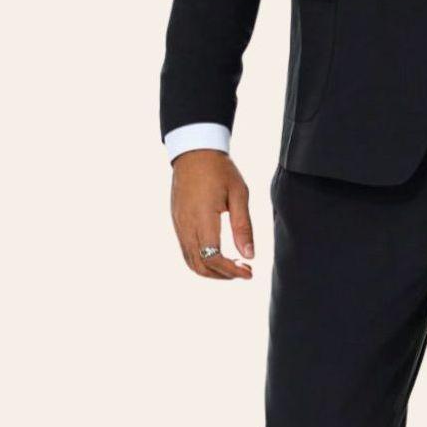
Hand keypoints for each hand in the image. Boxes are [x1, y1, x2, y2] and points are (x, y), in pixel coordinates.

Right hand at [170, 150, 253, 279]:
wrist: (194, 151)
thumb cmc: (220, 170)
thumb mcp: (239, 194)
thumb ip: (243, 227)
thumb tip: (250, 255)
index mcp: (203, 217)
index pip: (213, 257)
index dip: (231, 270)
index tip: (249, 272)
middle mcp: (186, 225)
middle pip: (200, 266)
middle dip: (223, 275)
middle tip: (245, 271)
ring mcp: (179, 225)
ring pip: (191, 262)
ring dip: (212, 271)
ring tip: (234, 266)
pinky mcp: (177, 223)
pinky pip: (186, 252)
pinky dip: (202, 262)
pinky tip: (219, 256)